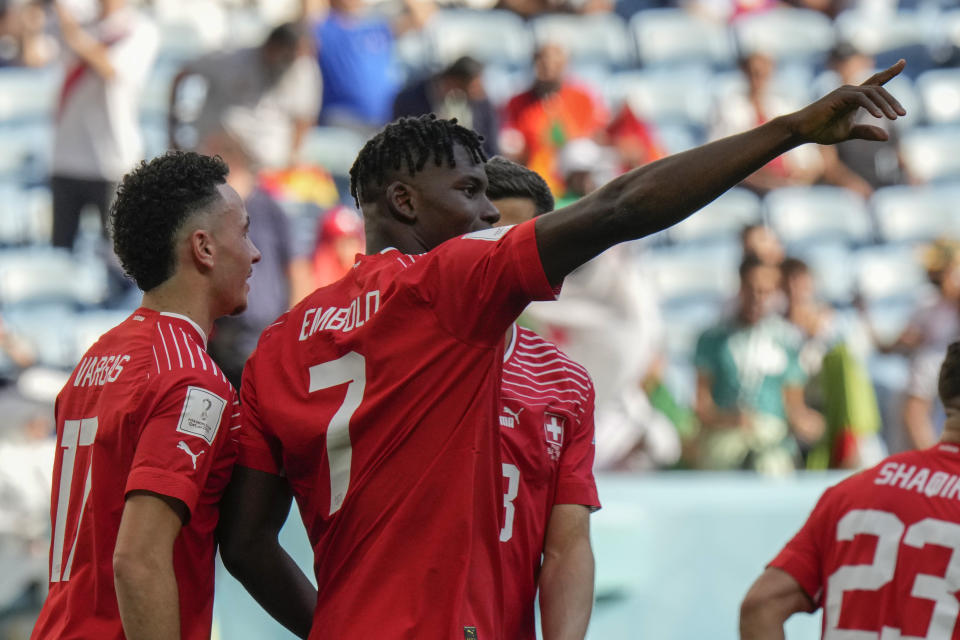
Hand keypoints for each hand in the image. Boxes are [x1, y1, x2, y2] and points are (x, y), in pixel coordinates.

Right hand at [785, 60, 905, 144]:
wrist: (802, 130)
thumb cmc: (821, 130)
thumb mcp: (848, 133)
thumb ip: (866, 132)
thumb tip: (886, 137)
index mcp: (854, 97)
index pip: (875, 81)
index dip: (890, 72)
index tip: (902, 62)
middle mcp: (851, 91)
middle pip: (878, 88)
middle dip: (892, 101)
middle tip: (902, 114)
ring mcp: (845, 92)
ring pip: (872, 92)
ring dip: (885, 105)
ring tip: (894, 118)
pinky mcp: (839, 96)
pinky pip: (861, 98)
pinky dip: (871, 107)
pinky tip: (878, 117)